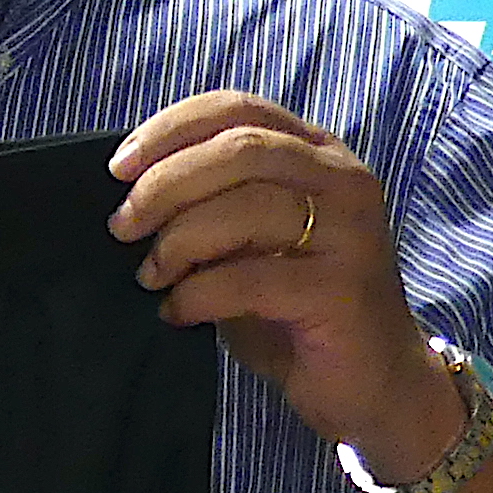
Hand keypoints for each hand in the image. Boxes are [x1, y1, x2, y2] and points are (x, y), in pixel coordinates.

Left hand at [107, 90, 461, 484]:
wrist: (375, 384)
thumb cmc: (296, 311)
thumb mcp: (247, 245)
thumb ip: (210, 207)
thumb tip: (129, 193)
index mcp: (316, 154)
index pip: (238, 108)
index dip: (170, 129)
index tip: (117, 166)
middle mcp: (342, 179)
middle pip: (238, 148)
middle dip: (165, 184)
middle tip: (123, 228)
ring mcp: (351, 232)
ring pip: (247, 206)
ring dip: (178, 241)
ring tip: (151, 276)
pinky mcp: (341, 290)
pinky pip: (251, 278)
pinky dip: (199, 293)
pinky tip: (177, 312)